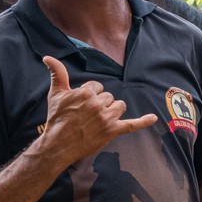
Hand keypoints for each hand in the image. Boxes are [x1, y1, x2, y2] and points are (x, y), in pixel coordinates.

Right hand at [39, 55, 157, 165]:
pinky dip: (144, 121)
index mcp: (86, 93)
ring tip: (100, 119)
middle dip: (100, 104)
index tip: (81, 106)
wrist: (58, 144)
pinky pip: (132, 125)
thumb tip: (47, 57)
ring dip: (113, 110)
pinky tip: (153, 117)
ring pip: (119, 106)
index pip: (97, 87)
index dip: (90, 95)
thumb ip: (57, 73)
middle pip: (108, 97)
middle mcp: (98, 104)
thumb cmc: (56, 118)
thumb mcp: (55, 94)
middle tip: (87, 116)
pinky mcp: (112, 131)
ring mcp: (107, 118)